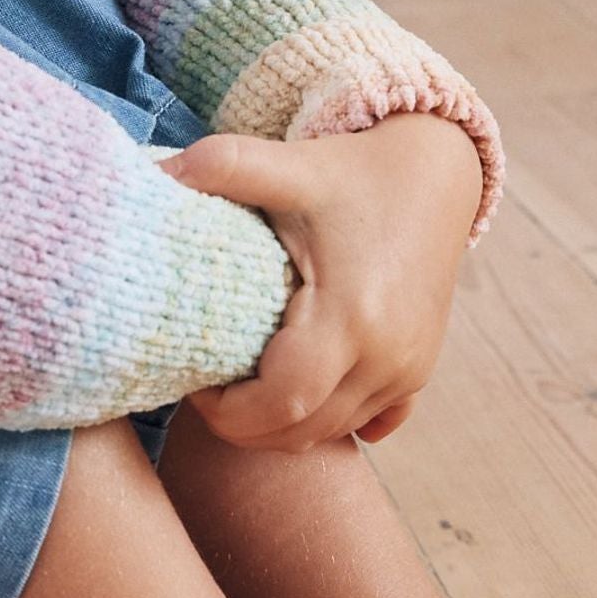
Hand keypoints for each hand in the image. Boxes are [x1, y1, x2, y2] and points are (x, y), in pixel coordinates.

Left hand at [160, 113, 483, 449]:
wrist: (438, 172)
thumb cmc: (356, 171)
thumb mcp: (290, 165)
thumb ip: (225, 166)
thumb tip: (158, 173)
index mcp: (351, 315)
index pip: (279, 403)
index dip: (226, 409)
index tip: (197, 377)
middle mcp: (388, 356)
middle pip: (301, 431)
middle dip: (244, 425)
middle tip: (209, 386)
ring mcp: (409, 370)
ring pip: (330, 433)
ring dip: (280, 424)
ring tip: (243, 383)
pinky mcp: (419, 372)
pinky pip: (367, 424)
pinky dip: (325, 418)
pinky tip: (297, 390)